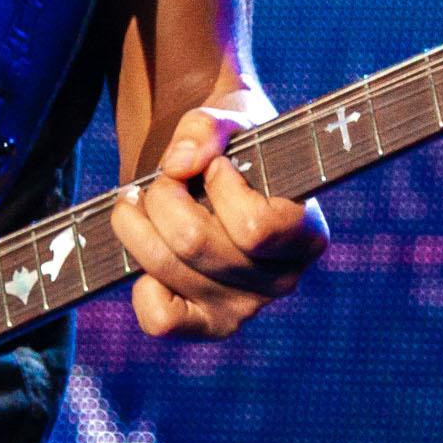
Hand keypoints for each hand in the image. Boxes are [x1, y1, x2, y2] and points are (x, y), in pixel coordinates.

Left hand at [112, 104, 326, 340]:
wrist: (208, 175)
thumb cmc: (232, 147)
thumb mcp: (229, 116)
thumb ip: (207, 128)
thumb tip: (180, 165)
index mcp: (306, 234)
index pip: (256, 228)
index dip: (222, 188)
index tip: (216, 165)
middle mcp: (281, 280)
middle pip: (195, 243)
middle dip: (163, 197)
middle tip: (163, 178)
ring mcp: (244, 308)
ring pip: (167, 270)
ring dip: (137, 226)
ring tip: (137, 202)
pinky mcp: (207, 325)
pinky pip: (162, 320)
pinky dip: (143, 285)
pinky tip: (150, 257)